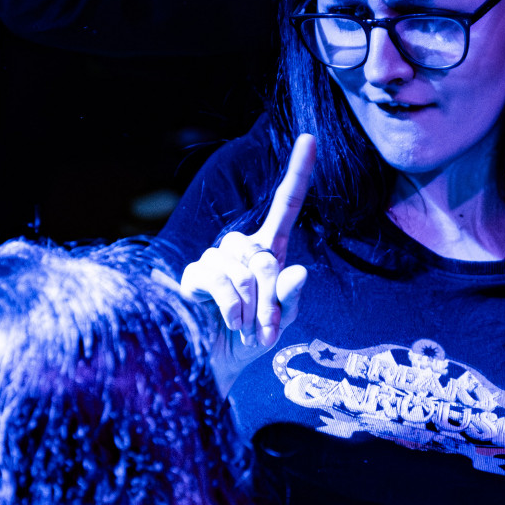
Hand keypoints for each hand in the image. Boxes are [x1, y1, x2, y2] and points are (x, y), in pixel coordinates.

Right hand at [180, 133, 315, 393]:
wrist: (218, 366)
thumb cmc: (251, 340)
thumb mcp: (281, 321)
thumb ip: (291, 297)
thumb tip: (298, 270)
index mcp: (268, 250)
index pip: (286, 205)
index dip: (298, 172)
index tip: (310, 138)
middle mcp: (240, 247)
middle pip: (264, 254)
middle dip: (271, 296)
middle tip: (268, 328)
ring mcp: (214, 259)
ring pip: (243, 269)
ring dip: (253, 306)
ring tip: (249, 330)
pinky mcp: (194, 275)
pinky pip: (220, 280)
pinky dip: (232, 307)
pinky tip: (232, 324)